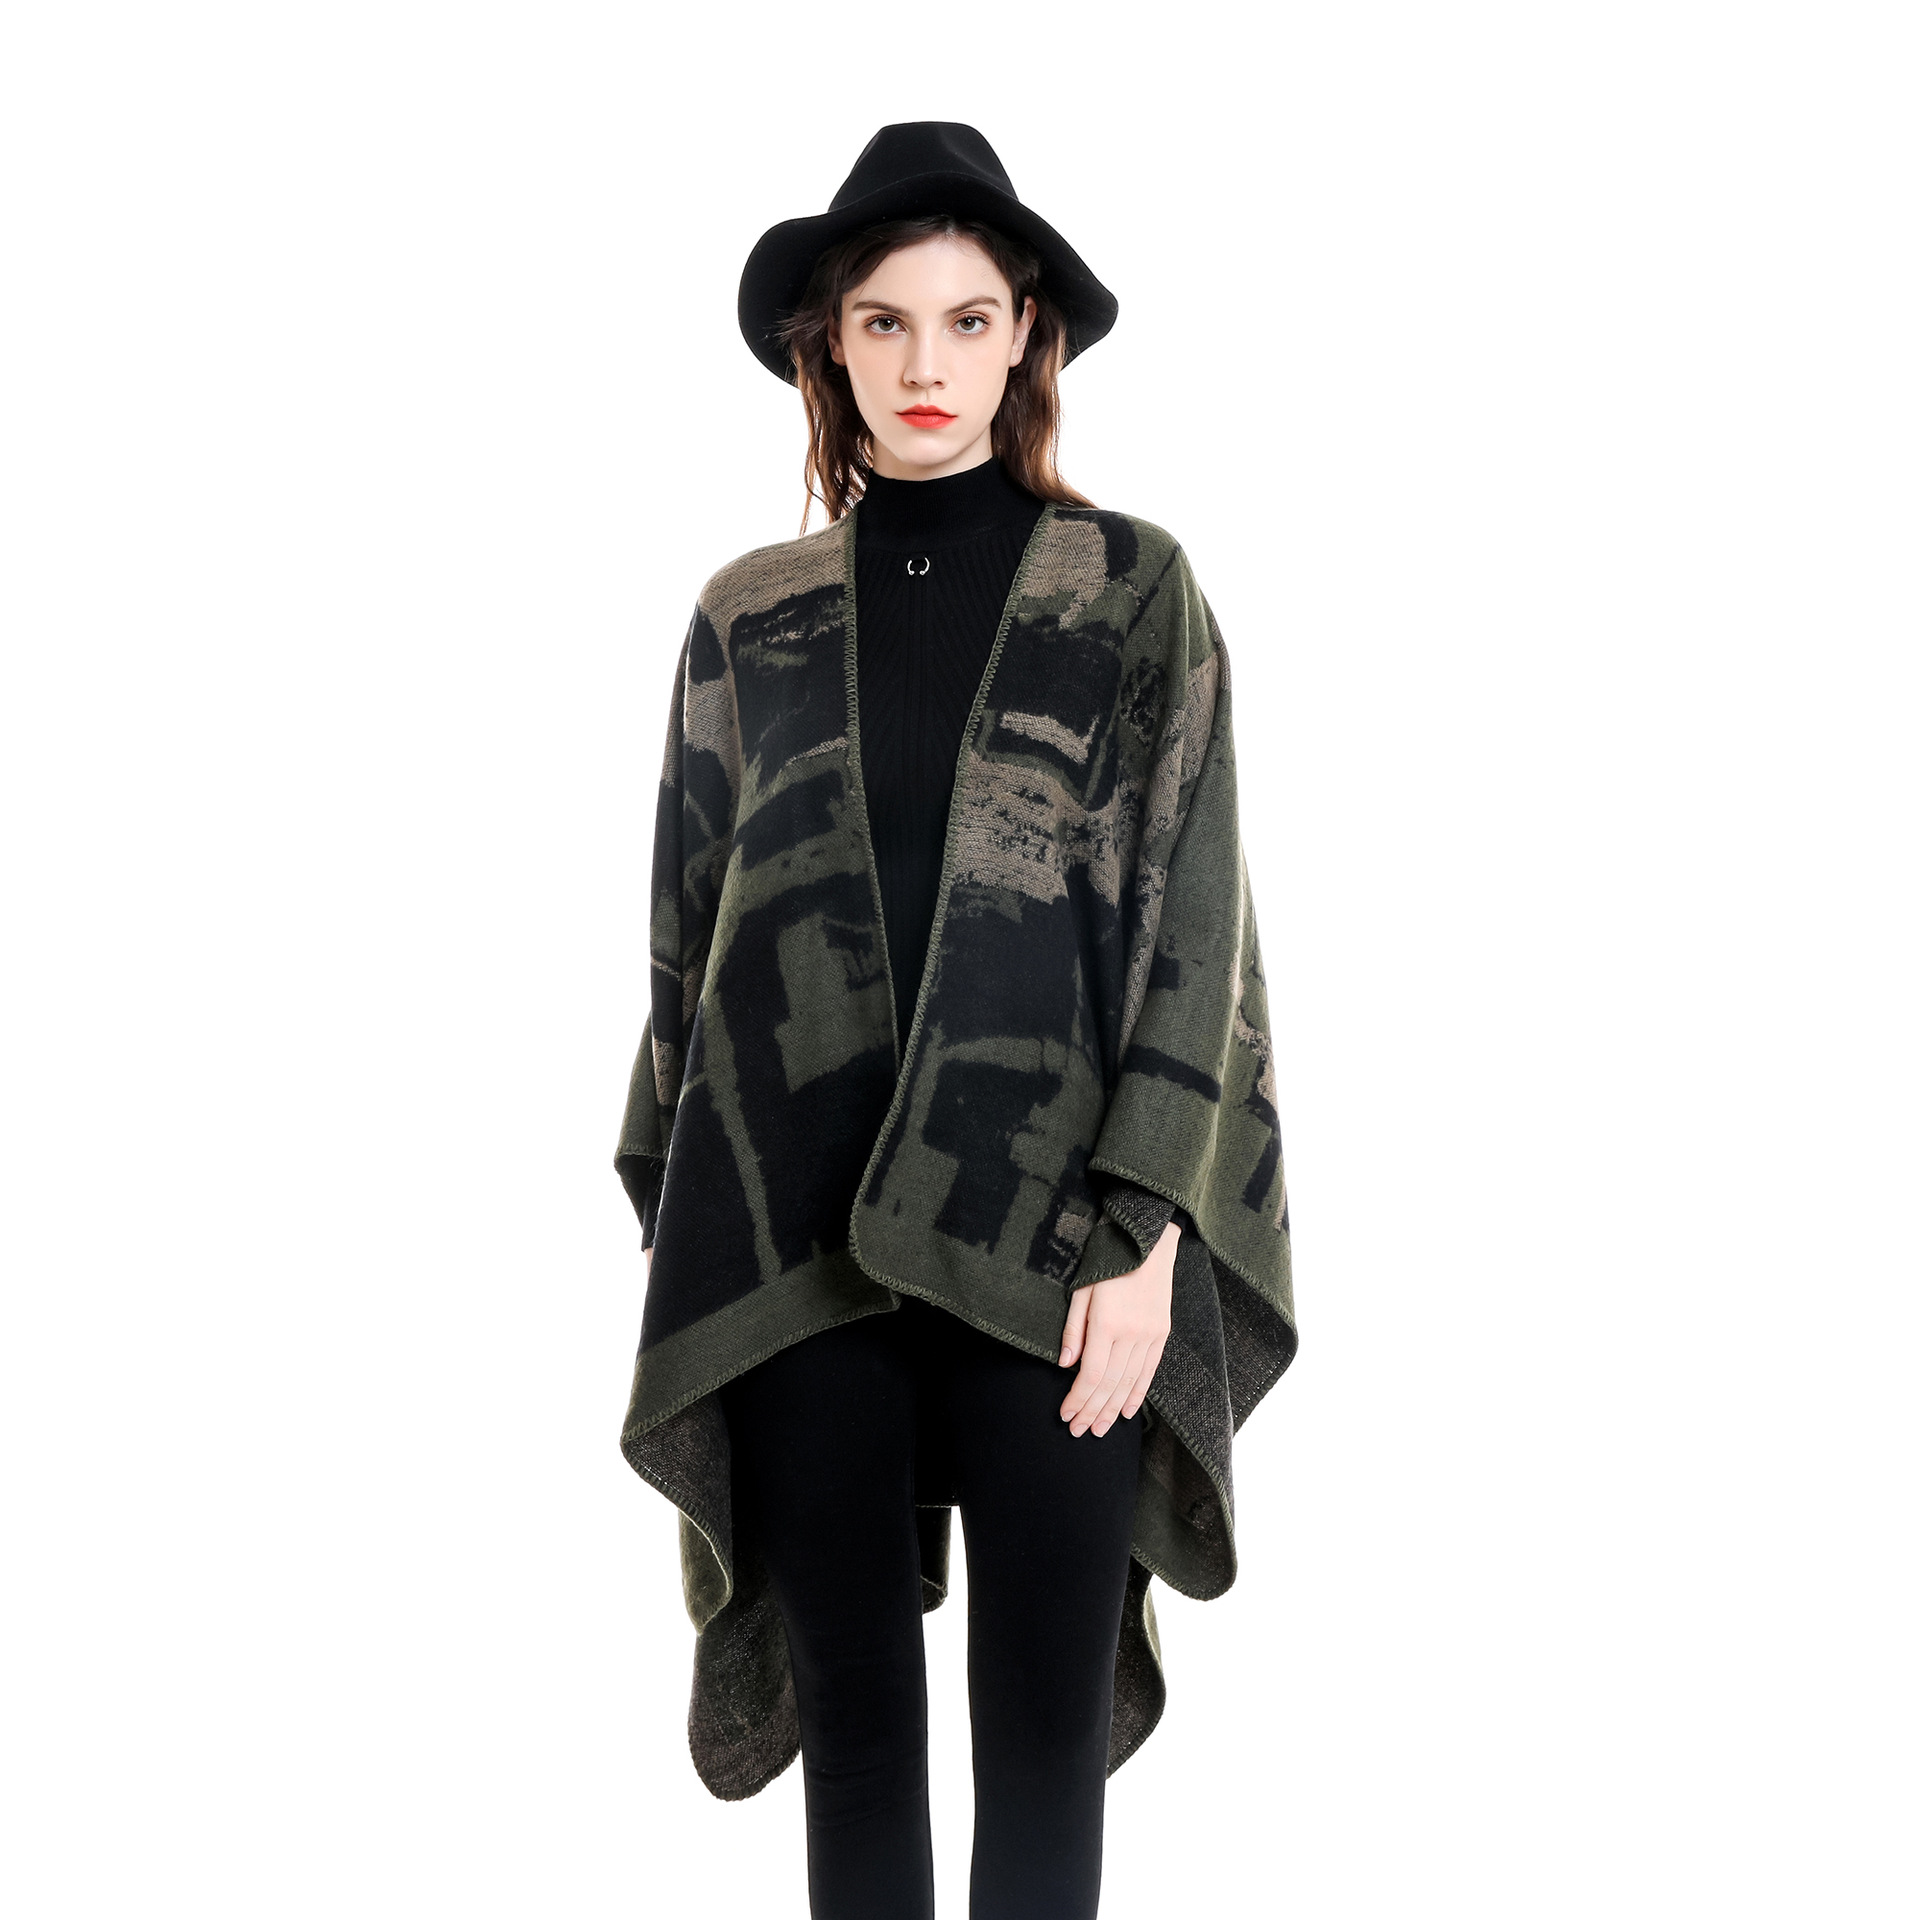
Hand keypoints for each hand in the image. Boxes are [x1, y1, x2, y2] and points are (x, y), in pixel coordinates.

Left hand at [1058, 1220, 1177, 1437]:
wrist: (1148, 1240)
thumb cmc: (1108, 1261)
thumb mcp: (1082, 1288)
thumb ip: (1074, 1329)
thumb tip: (1065, 1365)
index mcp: (1107, 1323)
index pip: (1091, 1374)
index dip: (1078, 1399)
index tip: (1066, 1415)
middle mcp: (1132, 1333)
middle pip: (1110, 1384)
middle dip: (1092, 1411)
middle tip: (1079, 1432)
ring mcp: (1150, 1334)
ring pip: (1130, 1383)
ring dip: (1113, 1409)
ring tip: (1100, 1429)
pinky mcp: (1163, 1332)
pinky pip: (1150, 1371)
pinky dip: (1138, 1394)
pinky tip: (1128, 1411)